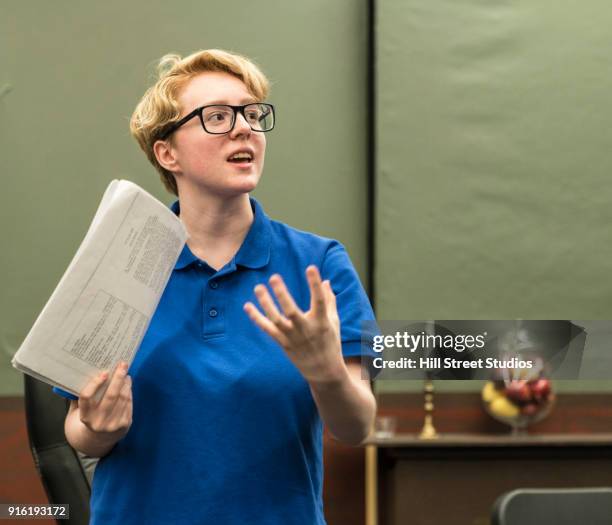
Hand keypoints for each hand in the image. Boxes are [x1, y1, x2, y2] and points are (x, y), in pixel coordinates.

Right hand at [78, 362, 132, 436]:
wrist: (97, 442)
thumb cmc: (88, 419)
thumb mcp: (77, 412)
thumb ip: (77, 397)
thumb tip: (83, 374)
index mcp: (85, 417)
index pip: (86, 398)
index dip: (95, 384)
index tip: (104, 372)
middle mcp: (99, 422)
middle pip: (110, 396)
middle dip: (118, 378)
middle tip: (122, 364)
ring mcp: (113, 424)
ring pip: (122, 398)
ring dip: (126, 383)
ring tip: (125, 373)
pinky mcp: (125, 425)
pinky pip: (129, 404)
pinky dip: (129, 392)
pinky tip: (127, 385)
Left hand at [244, 265, 346, 384]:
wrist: (323, 370)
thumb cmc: (330, 342)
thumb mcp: (334, 322)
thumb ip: (330, 301)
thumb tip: (327, 281)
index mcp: (321, 322)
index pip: (319, 300)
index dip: (315, 284)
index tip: (311, 267)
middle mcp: (306, 329)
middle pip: (291, 311)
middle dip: (282, 294)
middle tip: (274, 277)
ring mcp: (293, 337)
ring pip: (276, 319)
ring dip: (266, 303)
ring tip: (258, 288)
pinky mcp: (283, 343)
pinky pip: (267, 329)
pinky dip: (257, 318)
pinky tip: (247, 306)